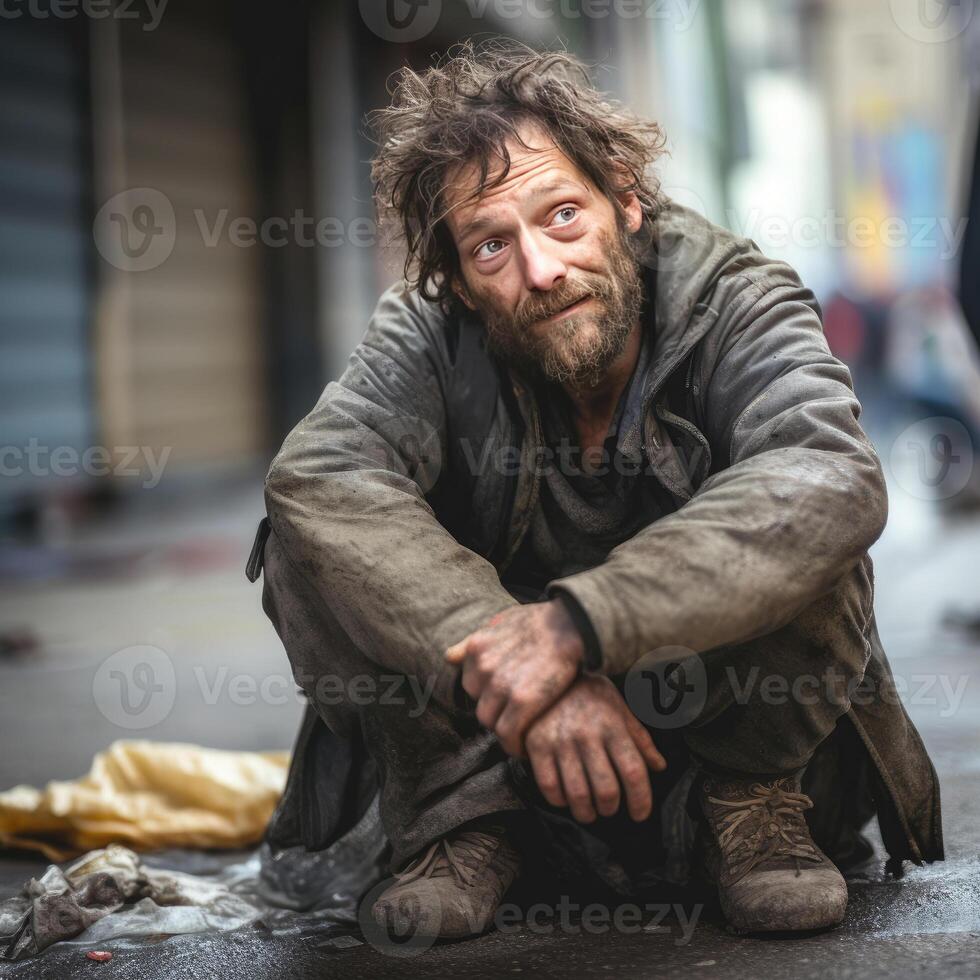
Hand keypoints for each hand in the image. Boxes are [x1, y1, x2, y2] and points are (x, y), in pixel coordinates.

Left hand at [445, 600, 583, 755]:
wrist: (574, 624)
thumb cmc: (543, 621)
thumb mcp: (503, 621)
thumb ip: (475, 641)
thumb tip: (449, 656)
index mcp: (477, 647)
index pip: (471, 684)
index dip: (488, 694)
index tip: (503, 701)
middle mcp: (483, 666)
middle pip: (479, 704)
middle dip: (496, 711)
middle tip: (515, 716)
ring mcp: (501, 684)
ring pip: (490, 721)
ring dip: (504, 728)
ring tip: (521, 731)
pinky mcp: (523, 700)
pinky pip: (507, 733)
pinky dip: (513, 744)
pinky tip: (524, 747)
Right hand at [524, 675, 665, 822]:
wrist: (546, 671)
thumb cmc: (588, 693)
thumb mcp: (618, 708)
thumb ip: (639, 738)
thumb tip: (660, 766)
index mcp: (613, 725)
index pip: (634, 773)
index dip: (641, 800)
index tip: (640, 814)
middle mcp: (588, 734)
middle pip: (607, 790)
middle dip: (611, 808)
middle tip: (610, 808)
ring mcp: (560, 741)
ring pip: (578, 795)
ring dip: (586, 812)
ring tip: (589, 811)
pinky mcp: (536, 745)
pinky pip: (549, 787)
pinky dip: (560, 801)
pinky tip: (565, 798)